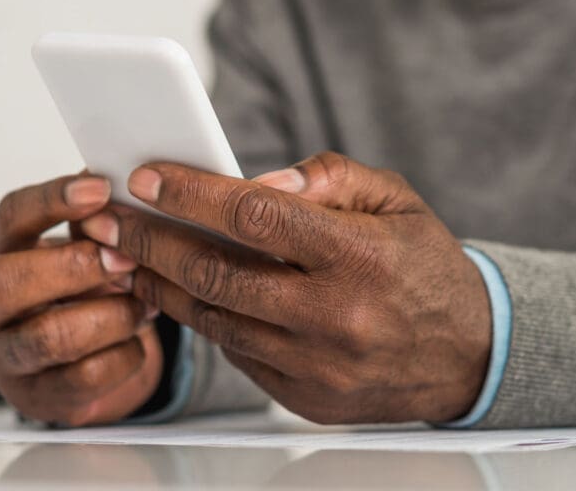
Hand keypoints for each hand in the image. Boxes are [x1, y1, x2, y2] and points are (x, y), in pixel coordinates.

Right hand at [0, 175, 162, 425]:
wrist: (76, 358)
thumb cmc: (75, 289)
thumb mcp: (78, 247)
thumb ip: (93, 222)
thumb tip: (125, 191)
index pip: (8, 218)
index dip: (52, 200)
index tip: (102, 187)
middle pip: (5, 284)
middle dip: (74, 268)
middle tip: (126, 258)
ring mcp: (4, 358)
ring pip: (50, 337)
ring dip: (111, 314)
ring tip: (146, 301)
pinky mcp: (38, 398)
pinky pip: (86, 378)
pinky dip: (124, 353)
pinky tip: (137, 337)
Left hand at [81, 152, 490, 423]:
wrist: (466, 354)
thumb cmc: (425, 267)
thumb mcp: (396, 199)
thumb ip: (329, 177)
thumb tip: (256, 179)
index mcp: (361, 256)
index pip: (257, 216)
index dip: (192, 194)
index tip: (148, 177)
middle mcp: (336, 315)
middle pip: (217, 272)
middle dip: (150, 241)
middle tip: (109, 219)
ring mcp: (318, 364)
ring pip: (215, 318)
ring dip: (161, 284)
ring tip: (127, 256)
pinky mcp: (306, 397)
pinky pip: (237, 353)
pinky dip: (204, 319)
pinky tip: (182, 293)